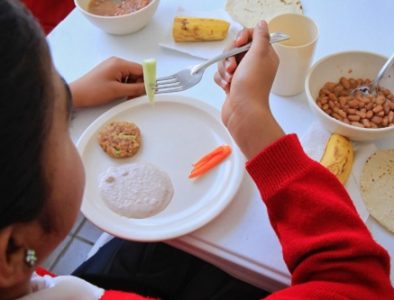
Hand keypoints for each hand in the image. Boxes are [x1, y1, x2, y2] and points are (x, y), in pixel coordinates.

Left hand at [70, 57, 144, 107]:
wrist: (77, 94)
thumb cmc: (93, 91)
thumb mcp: (117, 91)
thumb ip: (135, 88)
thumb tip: (148, 88)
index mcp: (119, 63)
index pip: (141, 69)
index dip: (147, 80)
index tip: (150, 90)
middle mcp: (116, 62)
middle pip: (136, 73)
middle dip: (139, 85)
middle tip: (136, 96)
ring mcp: (112, 67)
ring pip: (130, 77)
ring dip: (132, 87)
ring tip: (126, 97)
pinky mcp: (109, 73)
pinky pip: (123, 78)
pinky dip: (125, 87)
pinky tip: (121, 94)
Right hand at [214, 21, 284, 158]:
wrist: (243, 112)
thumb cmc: (251, 86)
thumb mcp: (258, 54)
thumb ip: (260, 36)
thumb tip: (261, 24)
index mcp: (265, 55)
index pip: (252, 36)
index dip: (242, 37)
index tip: (238, 45)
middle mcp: (255, 64)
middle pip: (235, 48)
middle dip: (229, 57)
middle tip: (233, 67)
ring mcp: (243, 75)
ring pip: (226, 62)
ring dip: (224, 70)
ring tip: (229, 80)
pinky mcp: (232, 85)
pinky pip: (221, 75)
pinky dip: (220, 80)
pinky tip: (226, 87)